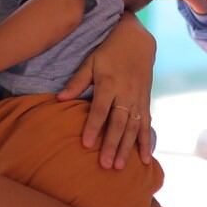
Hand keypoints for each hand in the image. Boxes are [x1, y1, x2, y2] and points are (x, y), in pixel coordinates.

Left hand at [57, 13, 154, 169]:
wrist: (138, 40)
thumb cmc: (109, 51)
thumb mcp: (91, 61)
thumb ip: (77, 81)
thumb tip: (59, 99)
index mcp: (109, 83)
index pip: (100, 109)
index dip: (93, 126)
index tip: (85, 144)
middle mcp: (126, 93)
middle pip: (118, 122)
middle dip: (111, 144)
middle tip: (105, 165)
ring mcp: (138, 98)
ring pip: (133, 127)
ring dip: (127, 148)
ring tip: (120, 166)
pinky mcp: (146, 101)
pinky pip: (146, 124)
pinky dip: (145, 142)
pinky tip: (144, 158)